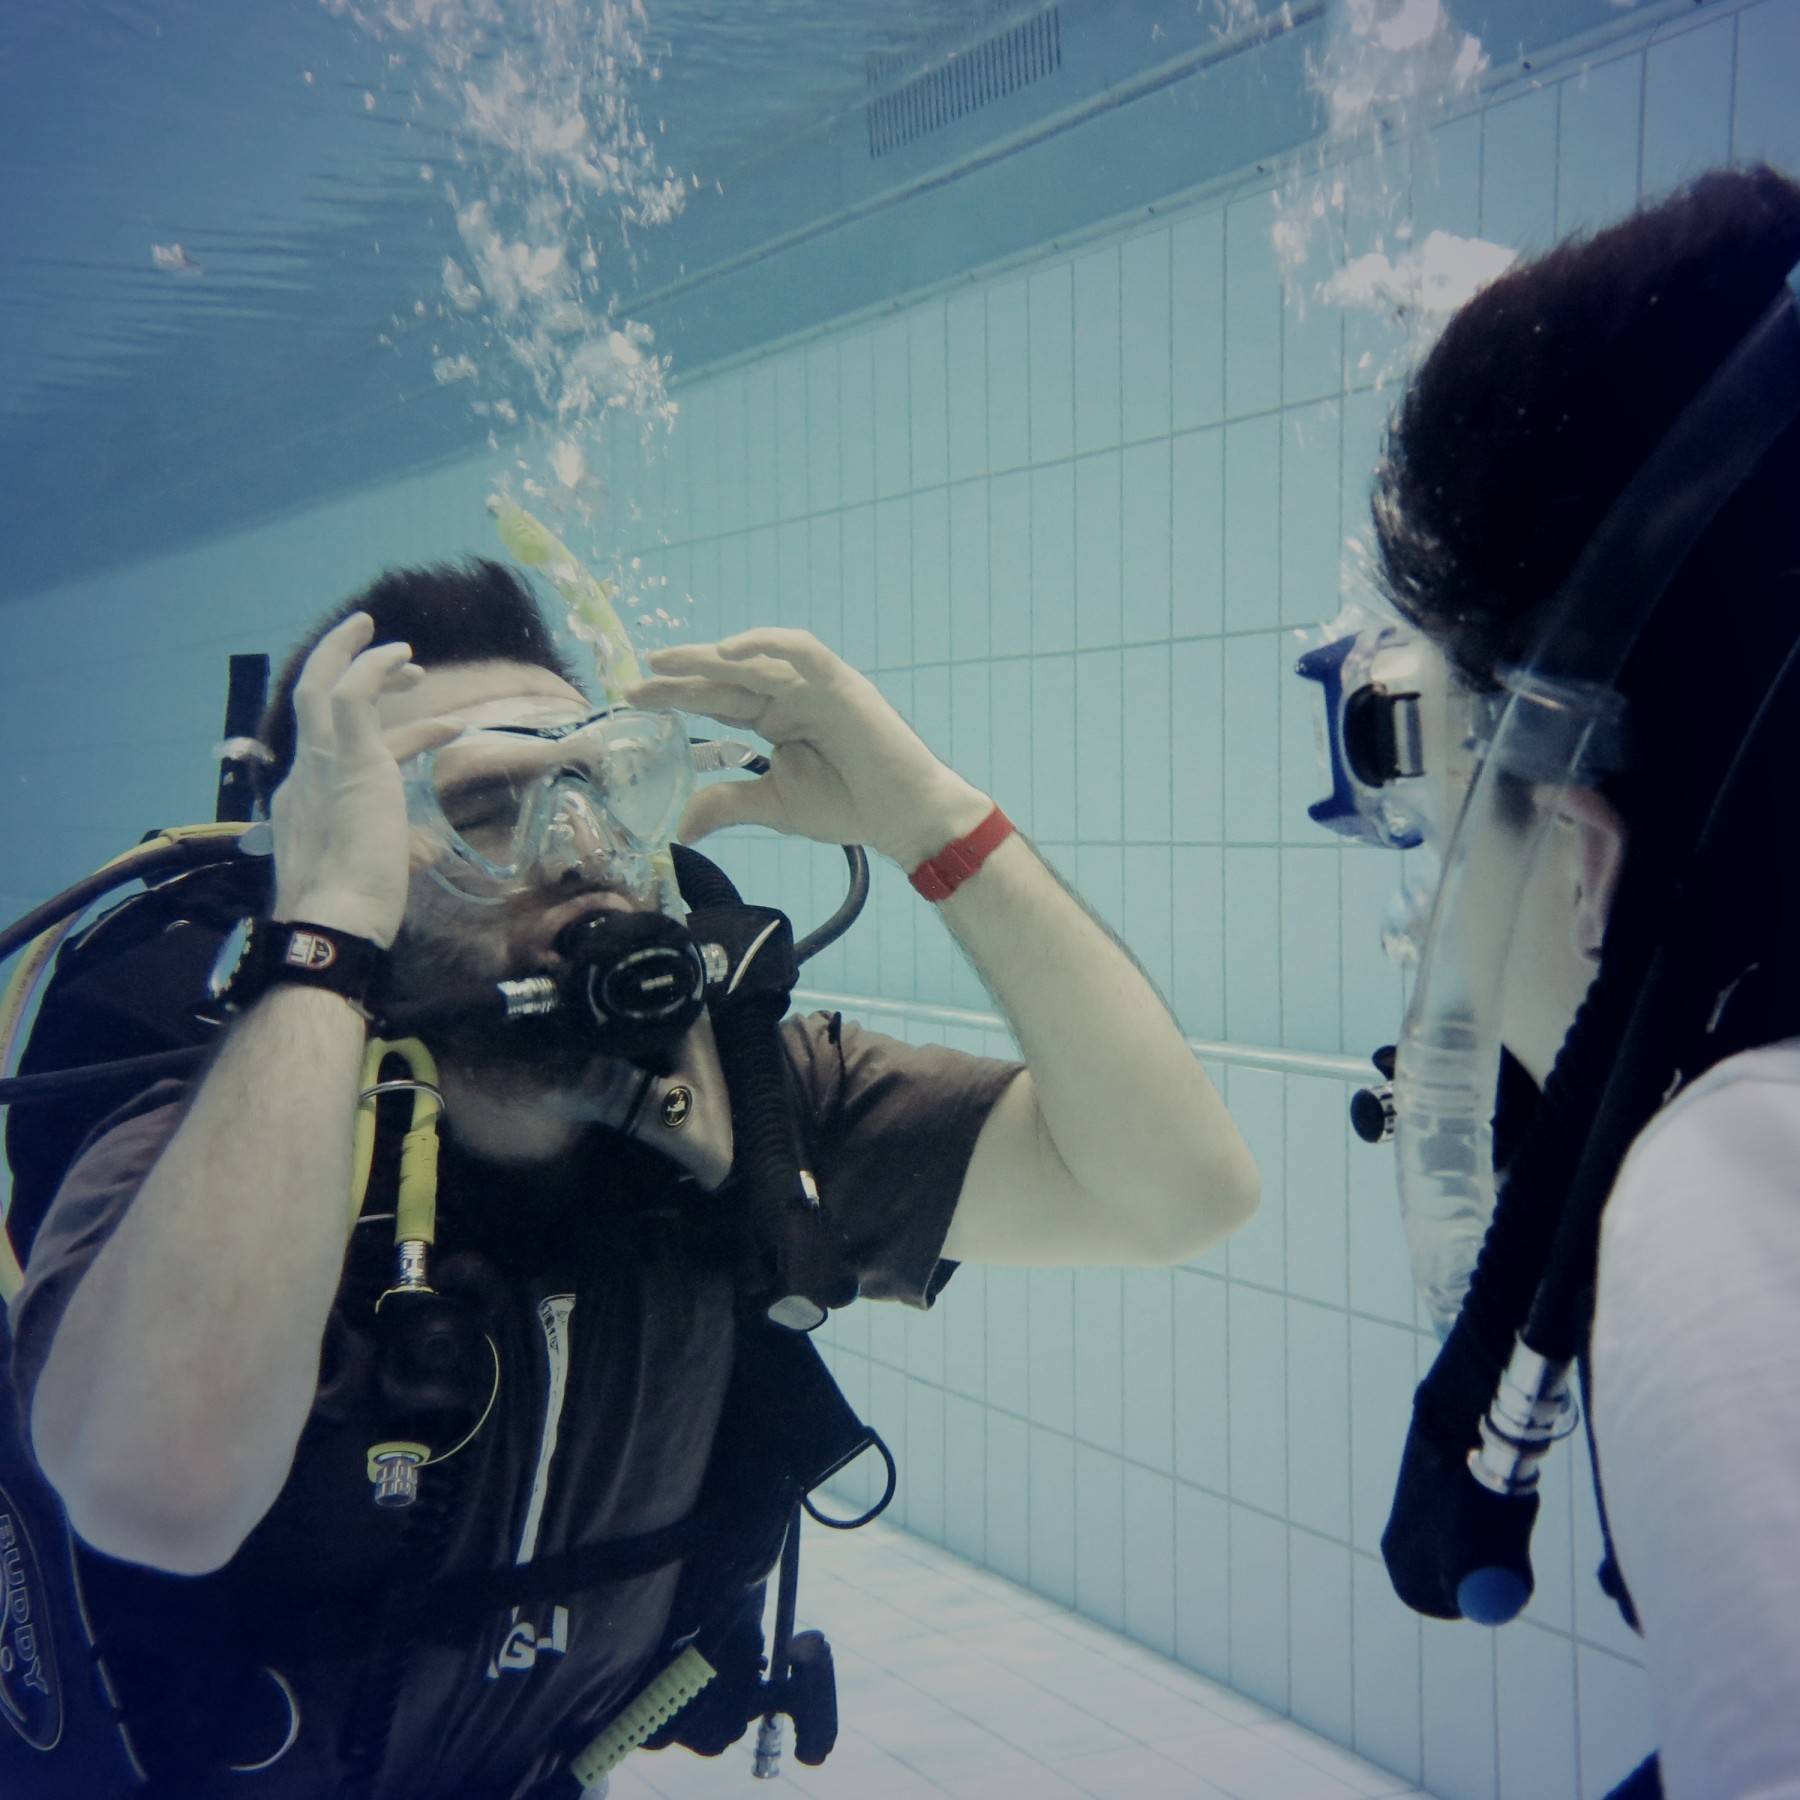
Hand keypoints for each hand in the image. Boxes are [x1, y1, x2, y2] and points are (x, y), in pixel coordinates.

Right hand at [269, 613, 462, 946]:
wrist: (336, 919)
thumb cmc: (358, 908)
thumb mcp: (381, 867)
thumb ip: (402, 850)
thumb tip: (432, 851)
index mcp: (306, 800)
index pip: (333, 748)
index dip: (374, 731)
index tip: (413, 728)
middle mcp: (305, 774)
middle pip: (310, 702)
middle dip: (341, 669)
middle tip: (395, 660)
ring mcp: (322, 764)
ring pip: (327, 687)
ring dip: (362, 659)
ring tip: (403, 650)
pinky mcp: (349, 760)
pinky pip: (354, 694)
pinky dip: (374, 668)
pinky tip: (403, 658)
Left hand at [624, 629, 990, 865]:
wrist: (903, 818)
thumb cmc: (847, 807)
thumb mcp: (774, 804)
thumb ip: (728, 803)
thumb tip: (680, 827)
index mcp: (774, 719)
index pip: (716, 702)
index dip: (676, 698)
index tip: (633, 700)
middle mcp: (788, 695)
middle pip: (725, 679)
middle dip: (680, 677)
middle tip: (635, 680)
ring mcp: (813, 685)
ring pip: (754, 661)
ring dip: (709, 657)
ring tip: (666, 660)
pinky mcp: (839, 682)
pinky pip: (800, 650)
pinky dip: (766, 645)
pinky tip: (728, 653)